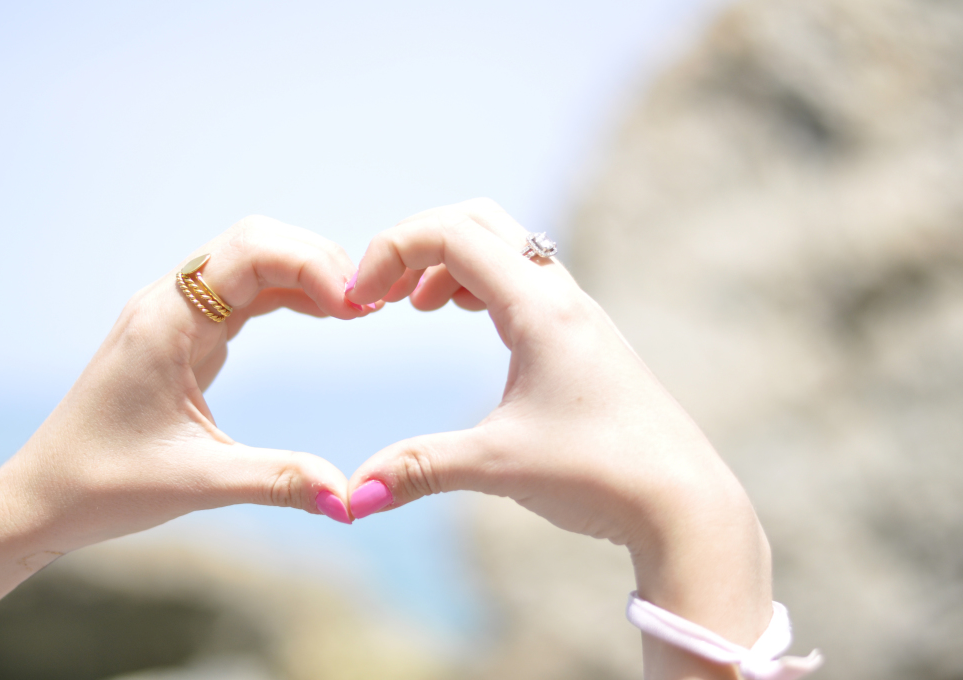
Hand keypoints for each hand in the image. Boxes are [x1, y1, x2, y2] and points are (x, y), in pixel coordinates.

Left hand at [0, 216, 369, 657]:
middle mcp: (168, 303)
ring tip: (356, 309)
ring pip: (251, 260)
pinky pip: (244, 291)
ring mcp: (174, 314)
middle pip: (255, 240)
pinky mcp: (183, 334)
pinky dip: (288, 293)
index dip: (313, 265)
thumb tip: (349, 499)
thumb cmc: (103, 486)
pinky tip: (322, 315)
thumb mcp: (198, 484)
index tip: (358, 309)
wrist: (42, 497)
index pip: (250, 251)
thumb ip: (278, 480)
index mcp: (165, 322)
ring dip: (306, 274)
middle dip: (317, 261)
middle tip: (368, 305)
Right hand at [345, 199, 772, 678]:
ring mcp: (576, 313)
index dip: (392, 250)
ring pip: (502, 246)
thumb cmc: (601, 475)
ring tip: (414, 307)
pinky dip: (477, 282)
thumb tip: (351, 496)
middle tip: (382, 294)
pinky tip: (460, 319)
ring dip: (449, 261)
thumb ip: (419, 469)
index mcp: (540, 307)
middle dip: (416, 243)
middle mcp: (561, 295)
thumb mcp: (498, 467)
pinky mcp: (583, 337)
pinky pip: (521, 278)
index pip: (451, 232)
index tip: (359, 302)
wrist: (682, 502)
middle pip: (476, 220)